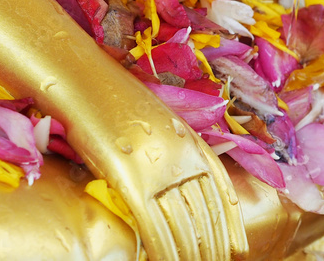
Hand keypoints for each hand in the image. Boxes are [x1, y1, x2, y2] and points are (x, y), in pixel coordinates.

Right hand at [78, 89, 245, 260]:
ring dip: (193, 251)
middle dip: (213, 242)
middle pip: (205, 210)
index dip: (230, 220)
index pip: (221, 188)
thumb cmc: (113, 97)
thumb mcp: (156, 118)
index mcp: (189, 139)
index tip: (238, 244)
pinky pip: (154, 223)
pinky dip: (164, 248)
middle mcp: (180, 154)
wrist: (85, 80)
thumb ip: (173, 144)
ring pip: (184, 221)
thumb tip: (180, 172)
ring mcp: (157, 167)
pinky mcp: (130, 179)